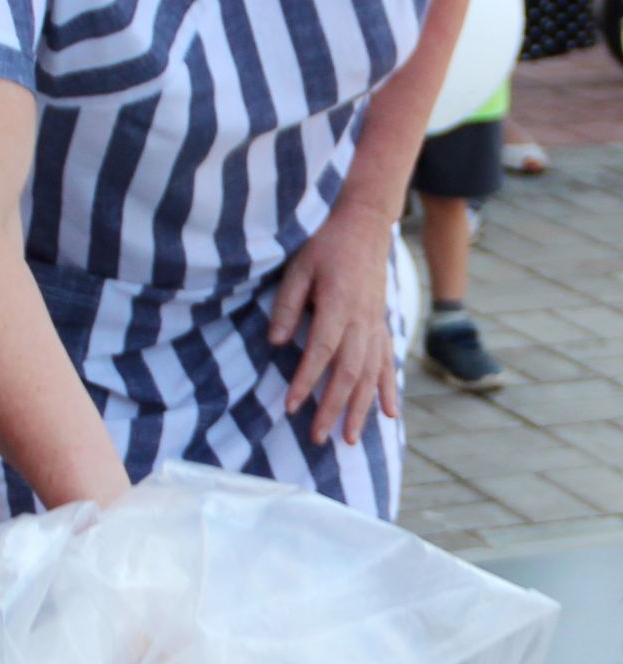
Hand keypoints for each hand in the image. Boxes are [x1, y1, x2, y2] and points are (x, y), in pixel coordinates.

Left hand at [268, 199, 398, 447]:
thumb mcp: (298, 267)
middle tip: (318, 439)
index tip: (291, 407)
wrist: (363, 223)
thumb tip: (276, 342)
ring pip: (371, 375)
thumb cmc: (325, 244)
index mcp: (339, 306)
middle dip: (334, 409)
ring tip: (351, 440)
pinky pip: (387, 363)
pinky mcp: (382, 324)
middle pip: (349, 373)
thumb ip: (287, 305)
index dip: (306, 382)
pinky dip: (388, 390)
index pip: (321, 353)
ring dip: (361, 409)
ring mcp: (376, 324)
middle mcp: (363, 321)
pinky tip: (389, 414)